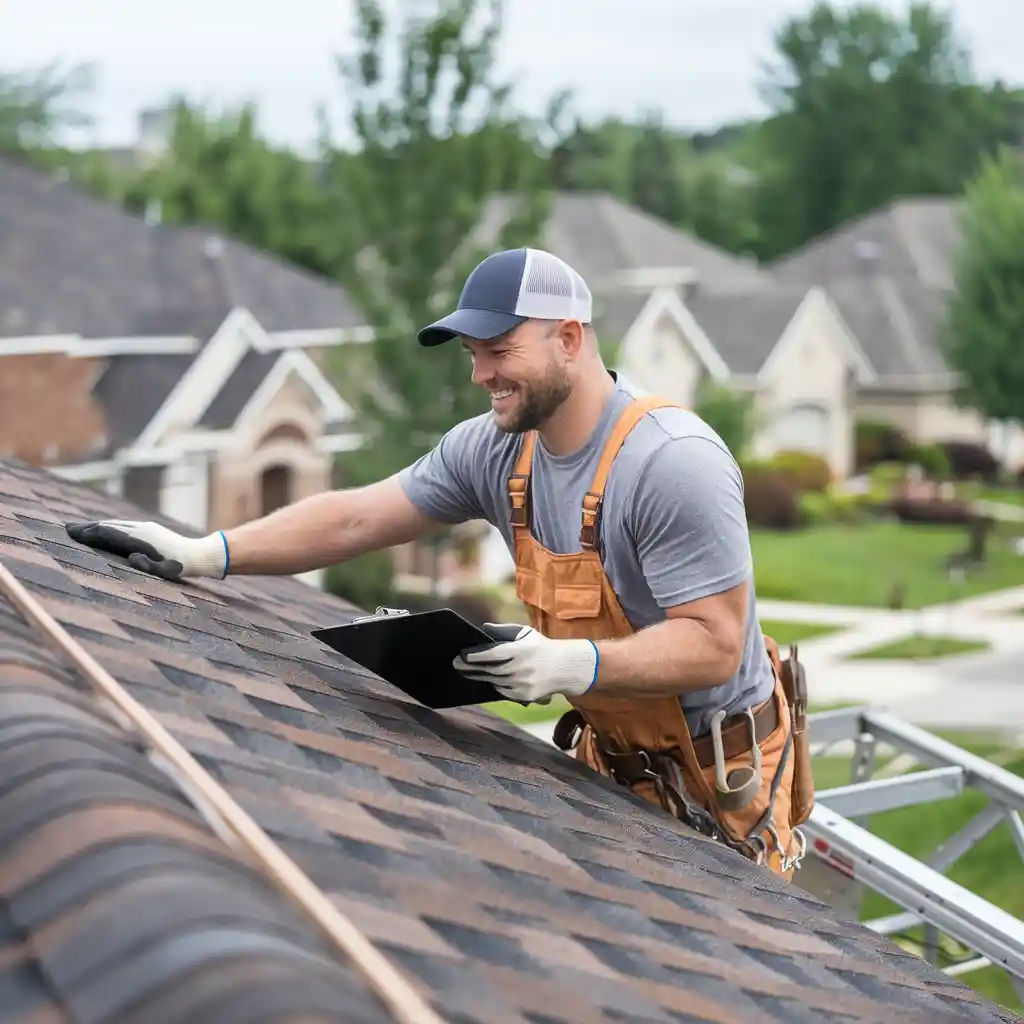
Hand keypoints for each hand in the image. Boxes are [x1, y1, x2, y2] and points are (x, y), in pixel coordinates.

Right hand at [65, 520, 228, 580]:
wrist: (197, 555)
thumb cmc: (179, 567)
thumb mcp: (165, 571)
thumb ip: (148, 566)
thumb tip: (132, 557)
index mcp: (141, 539)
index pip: (110, 533)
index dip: (91, 534)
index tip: (72, 534)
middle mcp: (141, 529)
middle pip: (109, 525)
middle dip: (88, 527)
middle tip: (67, 528)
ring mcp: (144, 527)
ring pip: (115, 524)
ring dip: (96, 525)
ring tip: (79, 528)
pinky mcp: (148, 529)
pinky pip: (123, 525)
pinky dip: (108, 526)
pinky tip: (102, 529)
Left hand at [453, 622, 597, 702]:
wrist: (564, 668)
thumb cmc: (540, 647)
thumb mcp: (525, 633)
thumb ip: (503, 630)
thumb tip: (483, 628)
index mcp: (520, 650)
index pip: (492, 654)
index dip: (475, 655)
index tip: (461, 654)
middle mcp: (520, 668)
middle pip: (488, 670)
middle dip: (469, 667)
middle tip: (455, 664)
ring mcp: (522, 684)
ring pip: (493, 681)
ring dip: (478, 676)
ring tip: (465, 672)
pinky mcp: (524, 696)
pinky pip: (502, 691)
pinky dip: (494, 684)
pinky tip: (485, 679)